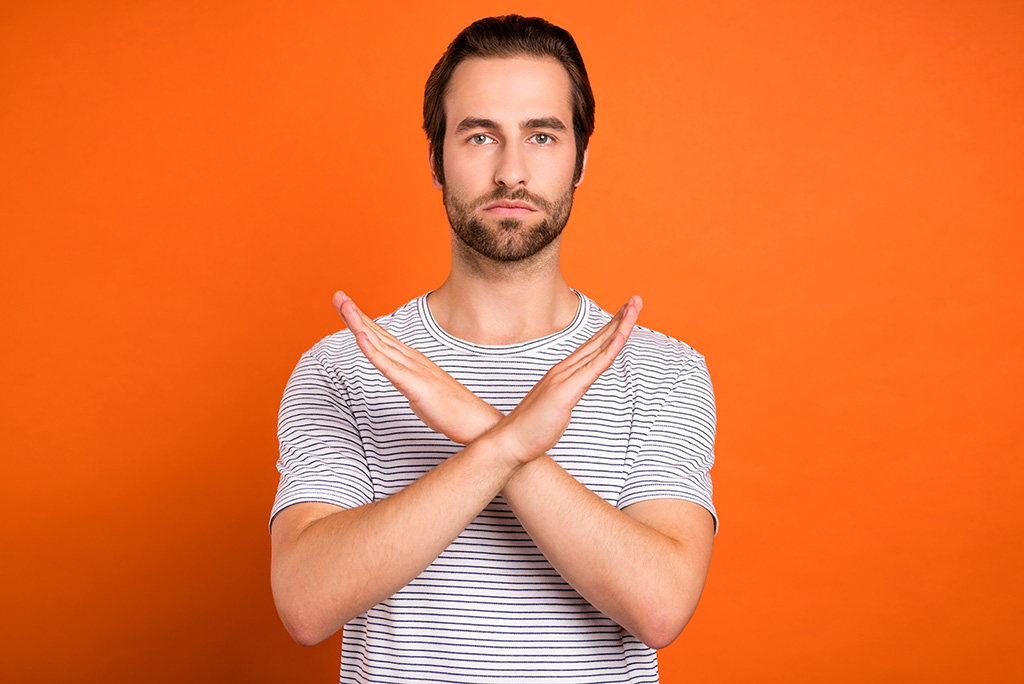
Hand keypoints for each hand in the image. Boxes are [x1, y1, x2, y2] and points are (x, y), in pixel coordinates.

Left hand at [333, 291, 501, 443]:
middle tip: (338, 295)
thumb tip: (398, 377)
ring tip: (345, 306)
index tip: (346, 305)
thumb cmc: (450, 408)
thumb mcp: (420, 391)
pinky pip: (389, 367)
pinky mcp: (414, 384)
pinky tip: (362, 338)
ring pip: (380, 344)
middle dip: (355, 314)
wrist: (474, 419)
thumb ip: (407, 380)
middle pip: (377, 333)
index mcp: (410, 360)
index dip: (362, 320)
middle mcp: (410, 359)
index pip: (381, 337)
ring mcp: (413, 369)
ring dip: (361, 325)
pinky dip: (373, 351)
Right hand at [491, 296, 641, 464]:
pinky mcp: (566, 390)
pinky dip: (609, 350)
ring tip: (634, 307)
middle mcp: (565, 369)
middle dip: (620, 318)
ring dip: (619, 326)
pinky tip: (621, 337)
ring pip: (600, 347)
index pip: (593, 345)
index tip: (625, 313)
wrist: (510, 440)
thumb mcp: (556, 406)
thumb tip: (573, 393)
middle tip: (636, 299)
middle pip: (599, 339)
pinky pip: (594, 367)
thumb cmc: (532, 427)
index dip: (611, 328)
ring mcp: (565, 377)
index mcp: (564, 372)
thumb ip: (566, 394)